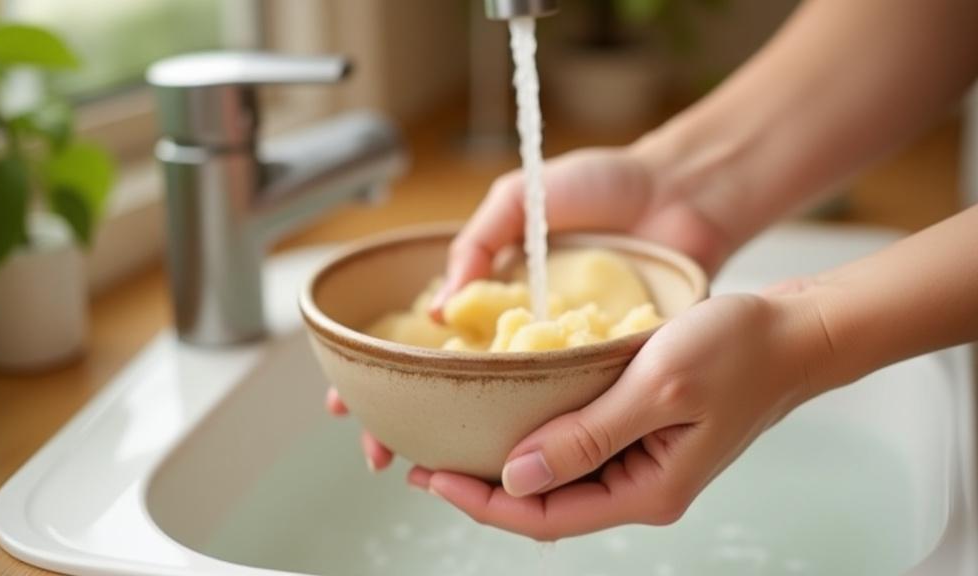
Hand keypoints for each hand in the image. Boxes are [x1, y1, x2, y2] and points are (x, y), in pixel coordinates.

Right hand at [326, 144, 735, 473]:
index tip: (343, 400)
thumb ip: (479, 239)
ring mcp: (558, 357)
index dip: (378, 372)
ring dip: (461, 444)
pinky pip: (563, 412)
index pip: (421, 341)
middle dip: (404, 423)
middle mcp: (517, 333)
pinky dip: (535, 440)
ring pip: (498, 413)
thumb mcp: (524, 196)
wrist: (683, 192)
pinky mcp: (602, 371)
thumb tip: (438, 308)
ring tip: (426, 466)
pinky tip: (505, 459)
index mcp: (491, 293)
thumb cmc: (604, 185)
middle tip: (378, 452)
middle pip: (447, 389)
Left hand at [408, 293, 830, 539]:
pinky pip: (580, 449)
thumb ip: (585, 436)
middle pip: (546, 506)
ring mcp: (645, 462)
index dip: (481, 503)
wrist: (797, 330)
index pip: (545, 518)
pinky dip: (540, 439)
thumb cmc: (738, 352)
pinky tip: (512, 416)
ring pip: (559, 480)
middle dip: (483, 489)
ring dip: (508, 465)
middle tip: (426, 459)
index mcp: (646, 491)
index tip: (429, 475)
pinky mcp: (646, 434)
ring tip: (455, 441)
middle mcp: (642, 486)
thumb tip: (514, 478)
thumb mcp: (656, 388)